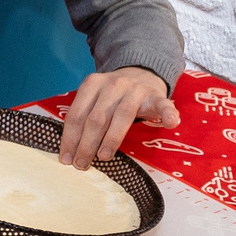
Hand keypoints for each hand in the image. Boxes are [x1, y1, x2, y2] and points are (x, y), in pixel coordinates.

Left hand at [62, 66, 177, 165]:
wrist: (141, 72)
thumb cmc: (113, 94)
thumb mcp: (94, 97)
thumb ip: (83, 116)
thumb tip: (68, 150)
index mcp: (93, 84)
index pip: (77, 114)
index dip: (70, 138)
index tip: (66, 158)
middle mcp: (114, 84)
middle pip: (97, 118)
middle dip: (86, 144)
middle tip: (81, 164)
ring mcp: (137, 90)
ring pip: (122, 116)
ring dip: (111, 139)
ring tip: (103, 157)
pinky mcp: (157, 96)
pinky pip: (164, 106)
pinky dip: (168, 114)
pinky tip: (170, 124)